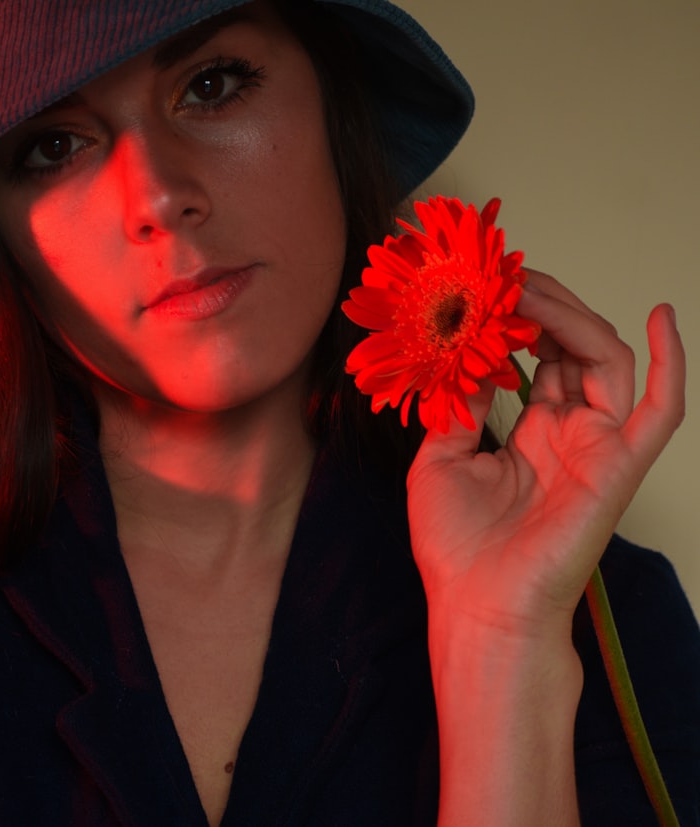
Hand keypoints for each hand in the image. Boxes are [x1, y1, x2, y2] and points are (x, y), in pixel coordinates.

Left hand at [407, 269, 685, 637]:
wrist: (478, 607)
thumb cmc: (456, 546)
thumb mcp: (439, 460)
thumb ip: (459, 406)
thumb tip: (464, 355)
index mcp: (528, 433)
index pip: (537, 359)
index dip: (517, 322)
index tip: (487, 289)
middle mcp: (566, 434)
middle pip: (572, 350)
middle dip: (542, 308)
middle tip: (507, 278)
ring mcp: (596, 447)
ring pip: (606, 361)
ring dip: (574, 317)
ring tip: (533, 289)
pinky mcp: (619, 466)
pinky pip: (660, 409)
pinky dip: (671, 362)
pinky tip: (662, 316)